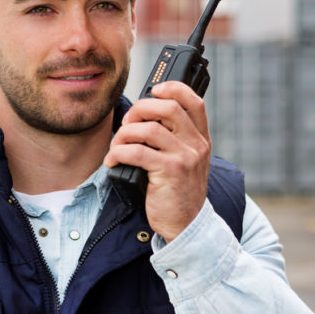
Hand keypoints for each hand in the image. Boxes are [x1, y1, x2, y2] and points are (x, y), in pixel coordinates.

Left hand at [104, 81, 209, 241]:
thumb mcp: (187, 162)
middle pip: (168, 107)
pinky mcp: (170, 172)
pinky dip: (118, 152)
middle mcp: (197, 145)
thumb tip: (144, 116)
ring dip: (124, 134)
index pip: (194, 101)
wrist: (186, 225)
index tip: (154, 91)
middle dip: (140, 109)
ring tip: (117, 146)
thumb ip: (175, 139)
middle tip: (127, 124)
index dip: (173, 89)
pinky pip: (137, 151)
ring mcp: (185, 157)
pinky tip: (113, 160)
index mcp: (201, 138)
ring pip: (148, 128)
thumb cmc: (179, 192)